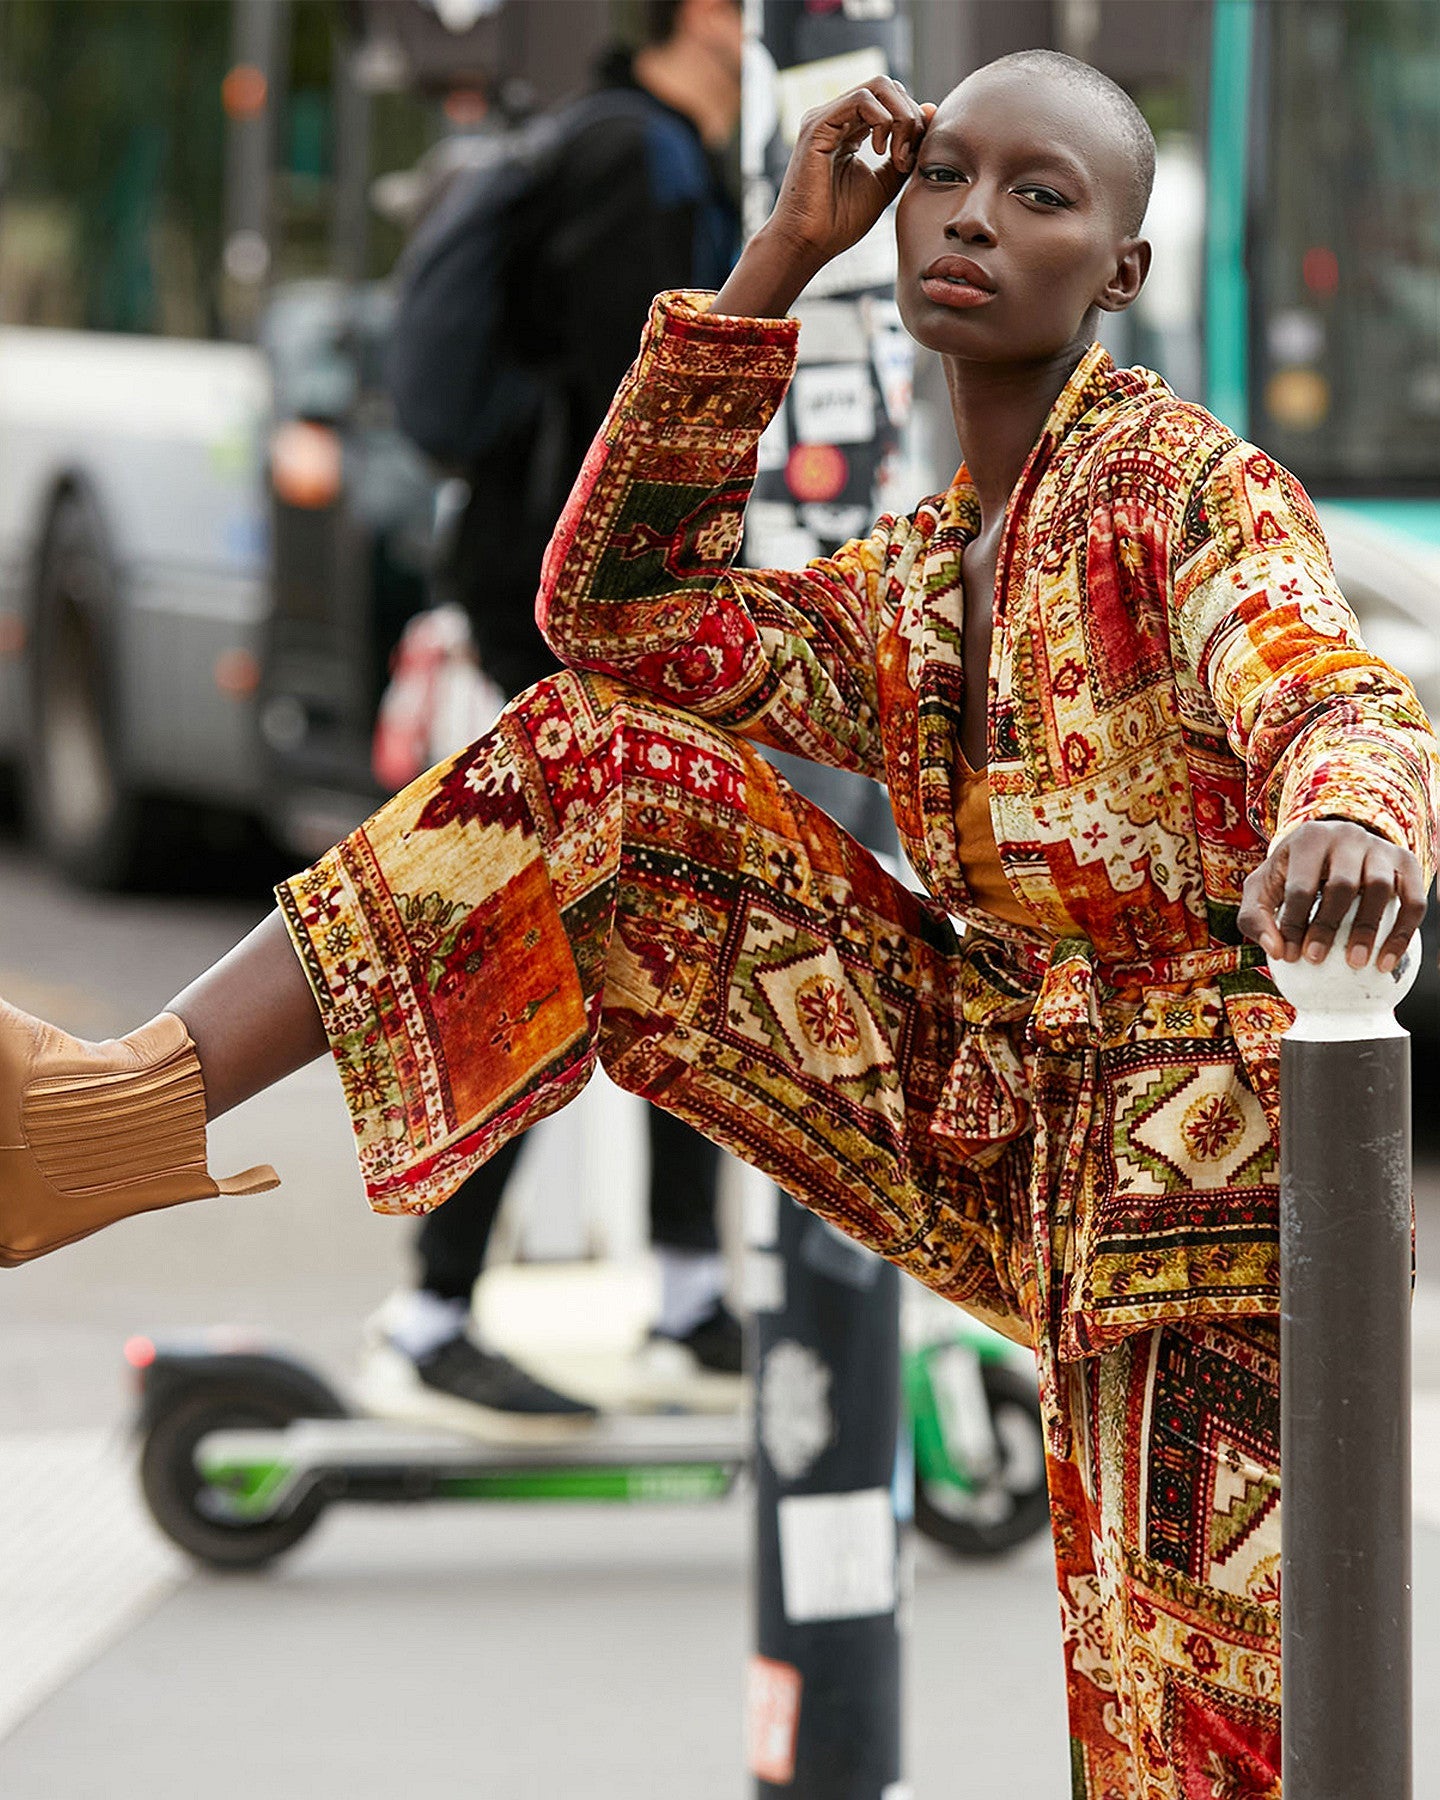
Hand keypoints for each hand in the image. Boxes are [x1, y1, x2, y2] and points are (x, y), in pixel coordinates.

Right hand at [713, 80, 931, 319]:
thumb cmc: (840, 222)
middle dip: (910, 116)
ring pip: (878, 87)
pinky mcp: (817, 125)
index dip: (912, 120)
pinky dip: (883, 121)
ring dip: (900, 118)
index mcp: (850, 130)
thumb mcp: (886, 183)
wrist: (810, 243)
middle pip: (887, 87)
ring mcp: (825, 118)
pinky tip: (881, 152)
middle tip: (907, 156)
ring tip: (896, 156)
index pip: (890, 101)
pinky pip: (861, 100)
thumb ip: (906, 150)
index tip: (913, 157)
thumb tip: (931, 111)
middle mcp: (836, 119)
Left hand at [1238, 819, 1427, 973]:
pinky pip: (1413, 899)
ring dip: (1367, 929)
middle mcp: (1347, 835)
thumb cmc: (1291, 872)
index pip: (1301, 885)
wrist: (1330, 846)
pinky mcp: (1406, 862)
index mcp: (1309, 838)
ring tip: (1354, 962)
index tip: (1291, 955)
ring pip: (1380, 887)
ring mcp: (1379, 847)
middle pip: (1342, 885)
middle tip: (1316, 959)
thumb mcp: (1263, 887)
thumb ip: (1255, 917)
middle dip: (1327, 926)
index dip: (1294, 924)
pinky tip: (1385, 961)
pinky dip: (1402, 932)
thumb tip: (1276, 950)